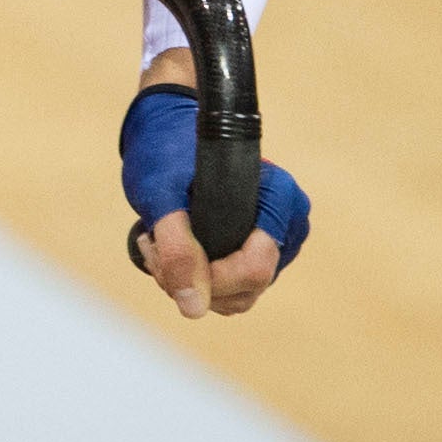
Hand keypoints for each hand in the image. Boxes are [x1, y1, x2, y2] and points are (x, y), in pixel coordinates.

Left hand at [121, 83, 309, 320]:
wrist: (165, 133)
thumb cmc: (165, 152)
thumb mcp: (161, 195)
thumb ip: (176, 248)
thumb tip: (193, 308)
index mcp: (280, 199)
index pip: (256, 269)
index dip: (209, 276)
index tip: (166, 253)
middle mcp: (288, 224)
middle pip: (246, 288)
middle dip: (192, 277)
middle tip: (152, 242)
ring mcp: (276, 242)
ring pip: (235, 295)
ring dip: (188, 278)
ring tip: (157, 240)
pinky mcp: (256, 253)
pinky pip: (229, 289)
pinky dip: (194, 276)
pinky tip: (169, 245)